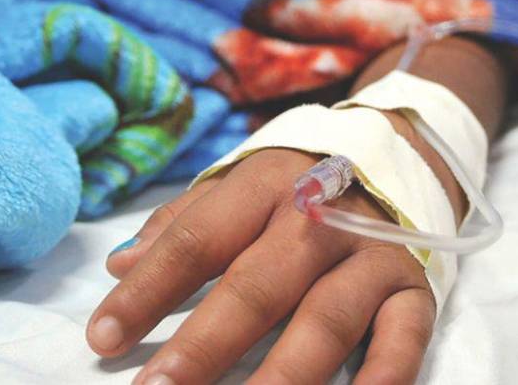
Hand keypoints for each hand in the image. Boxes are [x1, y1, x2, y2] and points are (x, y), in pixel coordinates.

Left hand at [86, 146, 437, 384]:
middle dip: (204, 344)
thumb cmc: (296, 188)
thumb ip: (181, 226)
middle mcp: (320, 217)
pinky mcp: (414, 287)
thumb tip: (119, 266)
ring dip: (281, 375)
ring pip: (325, 318)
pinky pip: (403, 336)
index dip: (148, 290)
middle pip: (257, 285)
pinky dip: (383, 374)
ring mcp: (372, 253)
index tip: (103, 337)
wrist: (401, 155)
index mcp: (265, 185)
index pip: (197, 240)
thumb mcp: (238, 188)